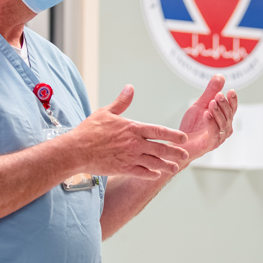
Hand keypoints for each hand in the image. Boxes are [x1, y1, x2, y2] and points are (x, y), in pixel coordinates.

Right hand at [70, 85, 188, 178]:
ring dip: (167, 166)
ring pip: (154, 163)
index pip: (159, 131)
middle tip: (186, 155)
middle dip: (175, 152)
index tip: (184, 138)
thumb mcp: (106, 112)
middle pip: (161, 149)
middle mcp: (135, 144)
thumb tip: (130, 87)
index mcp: (133, 128)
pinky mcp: (123, 169)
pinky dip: (151, 174)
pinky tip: (157, 174)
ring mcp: (130, 158)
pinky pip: (142, 173)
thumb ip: (121, 102)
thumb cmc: (89, 130)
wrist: (76, 150)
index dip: (173, 135)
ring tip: (176, 168)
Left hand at [176, 75, 237, 162]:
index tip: (230, 91)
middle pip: (229, 116)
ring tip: (212, 102)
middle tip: (218, 95)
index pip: (232, 109)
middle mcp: (224, 129)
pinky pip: (214, 133)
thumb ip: (211, 92)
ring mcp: (218, 138)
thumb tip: (220, 76)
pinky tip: (207, 114)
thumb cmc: (191, 126)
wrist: (179, 142)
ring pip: (223, 124)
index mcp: (224, 119)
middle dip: (224, 104)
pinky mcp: (210, 145)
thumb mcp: (201, 104)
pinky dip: (211, 123)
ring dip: (218, 112)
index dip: (233, 100)